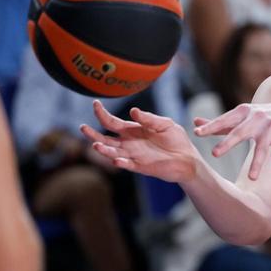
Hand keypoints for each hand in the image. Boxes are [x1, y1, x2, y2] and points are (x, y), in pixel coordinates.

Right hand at [80, 101, 198, 181]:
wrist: (188, 158)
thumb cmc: (176, 139)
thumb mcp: (165, 124)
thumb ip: (149, 118)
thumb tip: (133, 111)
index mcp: (133, 130)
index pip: (112, 122)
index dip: (102, 114)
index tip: (95, 104)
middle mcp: (129, 143)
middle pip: (106, 138)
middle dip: (93, 134)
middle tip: (82, 127)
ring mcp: (133, 155)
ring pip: (113, 152)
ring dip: (104, 150)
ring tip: (96, 145)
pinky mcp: (141, 167)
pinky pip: (128, 164)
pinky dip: (121, 162)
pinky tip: (116, 159)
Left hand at [194, 103, 270, 179]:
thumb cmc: (258, 118)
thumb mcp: (240, 117)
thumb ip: (219, 123)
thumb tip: (195, 122)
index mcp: (242, 113)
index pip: (223, 121)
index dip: (210, 127)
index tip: (197, 134)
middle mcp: (256, 118)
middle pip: (240, 133)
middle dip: (228, 143)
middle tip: (214, 154)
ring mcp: (270, 127)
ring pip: (262, 148)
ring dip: (257, 163)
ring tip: (251, 178)